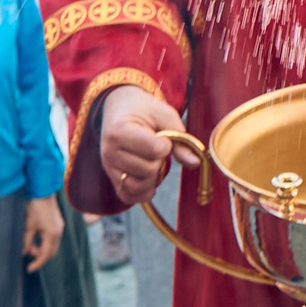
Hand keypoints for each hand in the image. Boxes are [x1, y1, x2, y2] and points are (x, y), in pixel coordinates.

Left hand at [23, 194, 64, 271]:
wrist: (43, 193)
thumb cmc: (34, 208)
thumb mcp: (28, 227)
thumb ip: (27, 242)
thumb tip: (24, 253)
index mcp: (52, 234)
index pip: (45, 255)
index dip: (37, 263)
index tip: (29, 269)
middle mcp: (58, 233)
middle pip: (51, 252)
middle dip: (40, 256)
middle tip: (29, 254)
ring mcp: (59, 228)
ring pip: (52, 246)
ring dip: (42, 249)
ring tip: (30, 245)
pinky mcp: (58, 225)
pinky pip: (53, 239)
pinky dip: (45, 242)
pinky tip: (36, 238)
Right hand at [101, 83, 190, 206]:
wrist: (120, 109)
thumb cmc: (145, 110)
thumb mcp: (165, 115)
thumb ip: (181, 139)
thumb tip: (196, 163)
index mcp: (120, 130)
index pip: (155, 150)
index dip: (166, 144)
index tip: (161, 135)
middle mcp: (109, 152)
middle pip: (149, 170)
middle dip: (160, 160)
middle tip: (155, 147)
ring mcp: (109, 168)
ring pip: (139, 186)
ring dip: (154, 176)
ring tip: (152, 160)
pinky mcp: (112, 180)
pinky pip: (129, 197)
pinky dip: (145, 191)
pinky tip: (150, 177)